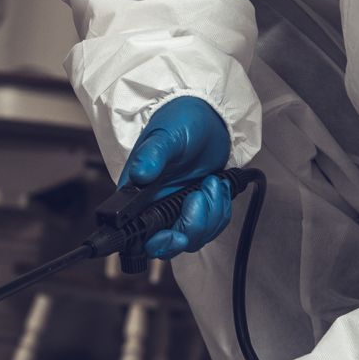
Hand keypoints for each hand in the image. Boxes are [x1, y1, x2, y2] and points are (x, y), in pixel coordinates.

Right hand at [121, 97, 231, 257]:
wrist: (208, 116)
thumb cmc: (180, 120)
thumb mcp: (166, 135)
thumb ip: (152, 154)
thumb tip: (140, 174)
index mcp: (138, 194)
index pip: (140, 234)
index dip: (158, 242)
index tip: (175, 234)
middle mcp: (156, 206)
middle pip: (171, 243)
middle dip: (191, 228)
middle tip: (199, 199)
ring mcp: (178, 208)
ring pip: (195, 237)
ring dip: (211, 213)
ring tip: (210, 181)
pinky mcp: (198, 207)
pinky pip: (212, 226)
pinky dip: (220, 210)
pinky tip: (217, 186)